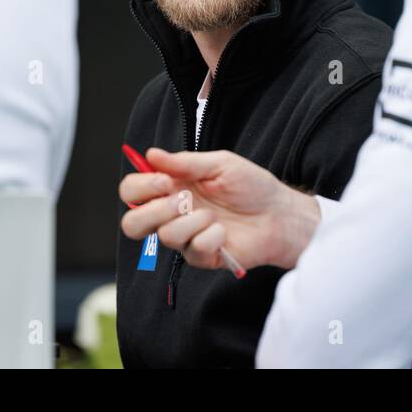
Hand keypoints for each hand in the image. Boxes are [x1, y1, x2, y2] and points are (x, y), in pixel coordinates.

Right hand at [119, 148, 321, 271]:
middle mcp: (172, 215)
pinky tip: (224, 231)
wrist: (279, 213)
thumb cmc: (251, 186)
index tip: (164, 181)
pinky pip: (193, 249)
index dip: (140, 187)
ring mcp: (185, 238)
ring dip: (191, 221)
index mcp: (171, 188)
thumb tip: (151, 154)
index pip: (132, 191)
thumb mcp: (220, 163)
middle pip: (131, 224)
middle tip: (181, 200)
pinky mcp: (201, 257)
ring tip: (213, 215)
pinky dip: (211, 236)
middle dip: (152, 211)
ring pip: (165, 236)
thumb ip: (184, 162)